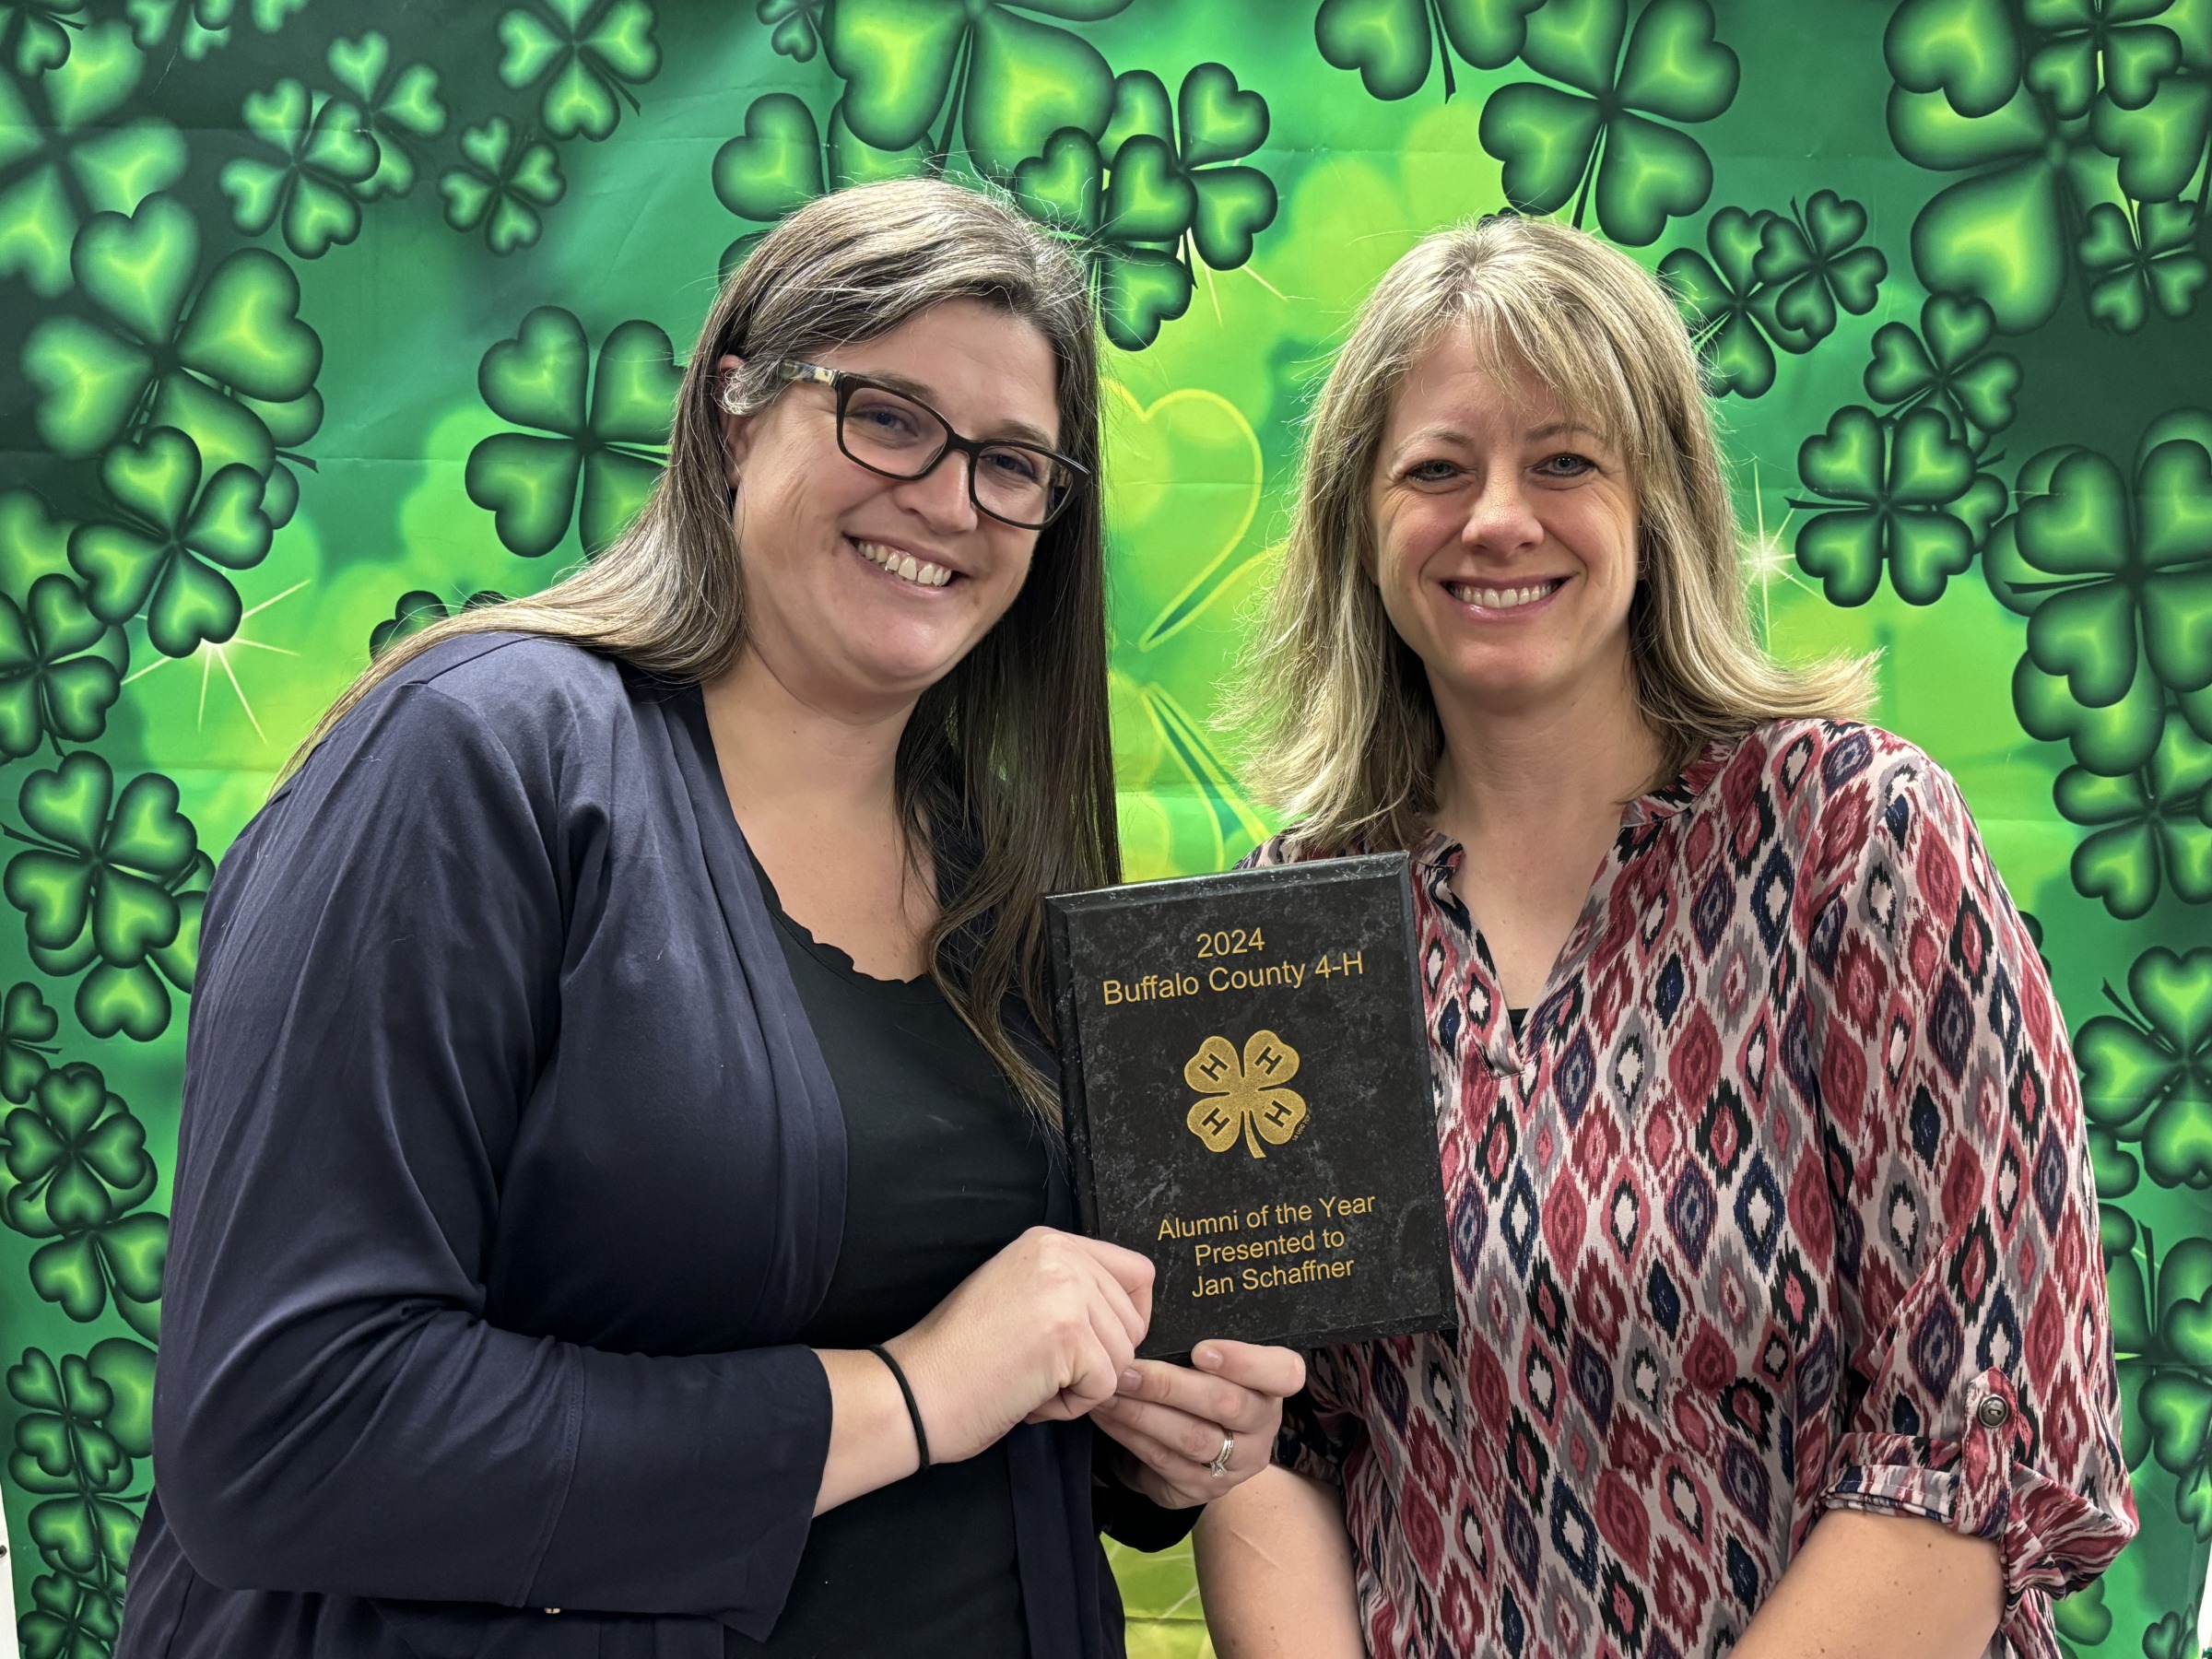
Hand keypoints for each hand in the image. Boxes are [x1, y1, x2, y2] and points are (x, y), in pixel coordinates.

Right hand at [889, 1226, 1153, 1464]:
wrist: (915, 1392)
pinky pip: (1107, 1386)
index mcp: (1050, 1241)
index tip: (1089, 1344)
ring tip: (1031, 1381)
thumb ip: (1070, 1290)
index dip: (1124, 1319)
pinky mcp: (1068, 1335)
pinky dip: (1072, 1407)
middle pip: (1135, 1321)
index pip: (1137, 1274)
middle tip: (1041, 1369)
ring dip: (1083, 1386)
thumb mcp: (1018, 1294)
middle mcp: (1062, 1255)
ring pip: (1124, 1357)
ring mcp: (1066, 1292)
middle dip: (1098, 1360)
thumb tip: (1130, 1315)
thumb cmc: (959, 1358)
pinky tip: (1029, 1396)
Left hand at [1091, 1339, 1305, 1507]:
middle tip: (1129, 1368)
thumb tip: (1148, 1296)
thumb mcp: (1209, 1360)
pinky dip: (1130, 1435)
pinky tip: (1107, 1415)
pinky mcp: (1203, 1489)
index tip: (1201, 1350)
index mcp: (1273, 1385)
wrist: (1190, 1449)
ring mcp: (1236, 1464)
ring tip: (1111, 1390)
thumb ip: (1198, 1337)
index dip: (1246, 1361)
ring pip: (1191, 1437)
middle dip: (1171, 1385)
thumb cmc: (1198, 1383)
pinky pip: (1164, 1461)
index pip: (1285, 1372)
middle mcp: (1263, 1426)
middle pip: (1226, 1404)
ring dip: (1142, 1412)